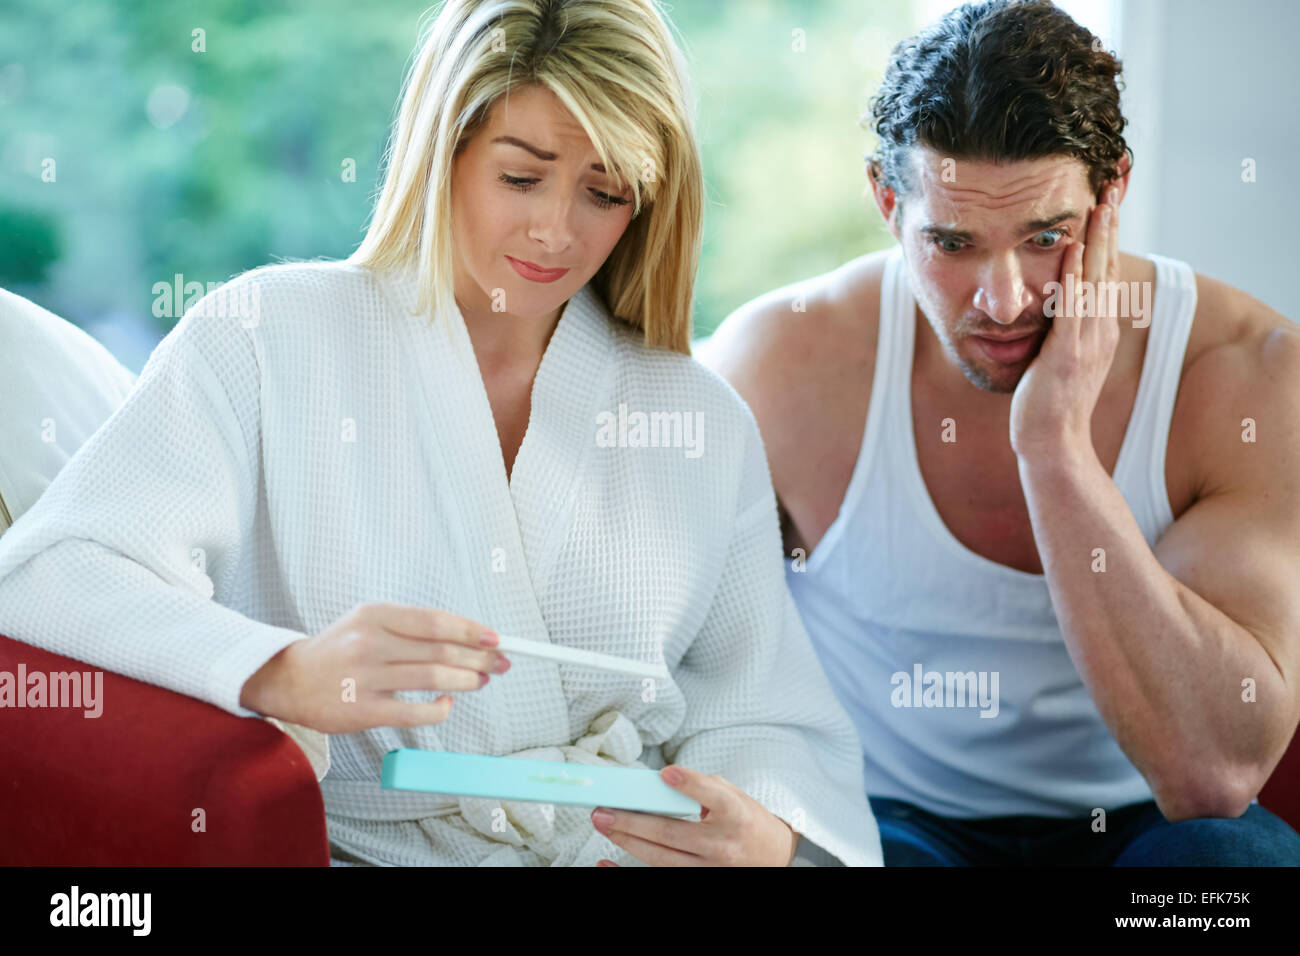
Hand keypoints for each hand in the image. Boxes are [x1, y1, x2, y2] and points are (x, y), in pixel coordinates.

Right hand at [238, 601, 507, 732]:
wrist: (290, 679)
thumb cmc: (340, 648)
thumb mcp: (369, 621)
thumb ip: (411, 626)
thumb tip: (467, 636)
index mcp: (374, 615)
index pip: (434, 621)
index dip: (470, 630)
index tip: (495, 638)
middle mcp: (369, 642)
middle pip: (439, 650)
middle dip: (478, 657)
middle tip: (500, 662)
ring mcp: (365, 677)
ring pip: (432, 678)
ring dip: (467, 680)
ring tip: (482, 680)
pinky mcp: (363, 710)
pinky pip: (415, 711)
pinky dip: (440, 708)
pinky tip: (448, 703)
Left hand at [591, 765, 799, 865]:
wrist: (772, 857)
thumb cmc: (746, 820)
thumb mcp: (734, 797)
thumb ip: (702, 789)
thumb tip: (657, 784)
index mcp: (736, 815)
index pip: (714, 797)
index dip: (690, 785)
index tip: (667, 772)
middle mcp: (723, 845)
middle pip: (672, 833)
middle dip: (633, 821)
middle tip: (603, 810)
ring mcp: (711, 869)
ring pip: (661, 858)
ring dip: (627, 841)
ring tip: (604, 825)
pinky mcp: (700, 880)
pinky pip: (659, 876)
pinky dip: (628, 870)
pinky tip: (605, 862)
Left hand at [1010, 186, 1121, 459]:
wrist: (1052, 443)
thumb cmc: (1049, 405)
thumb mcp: (1061, 359)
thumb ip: (1062, 331)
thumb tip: (1052, 309)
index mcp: (1100, 329)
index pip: (1106, 274)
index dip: (1108, 238)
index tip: (1108, 204)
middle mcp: (1100, 330)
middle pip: (1108, 267)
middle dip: (1110, 226)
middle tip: (1112, 187)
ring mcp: (1087, 340)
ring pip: (1095, 279)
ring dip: (1098, 239)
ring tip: (1100, 203)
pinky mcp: (1066, 352)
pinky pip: (1071, 306)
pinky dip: (1072, 275)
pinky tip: (1071, 247)